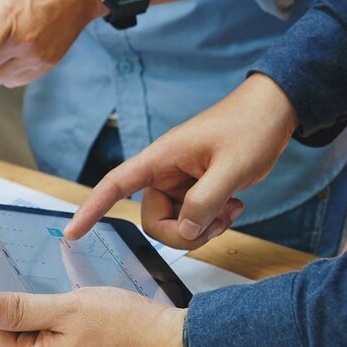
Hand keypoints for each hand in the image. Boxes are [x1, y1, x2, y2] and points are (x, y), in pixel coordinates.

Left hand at [0, 288, 188, 346]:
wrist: (172, 343)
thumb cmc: (126, 326)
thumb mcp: (65, 308)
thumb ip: (18, 308)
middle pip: (5, 340)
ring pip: (27, 339)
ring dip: (21, 314)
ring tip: (16, 283)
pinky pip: (47, 342)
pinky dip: (42, 321)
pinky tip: (46, 301)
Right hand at [64, 74, 299, 248]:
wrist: (273, 112)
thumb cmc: (250, 127)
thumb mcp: (232, 167)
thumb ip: (205, 202)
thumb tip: (186, 230)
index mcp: (161, 158)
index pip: (115, 184)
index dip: (92, 209)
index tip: (73, 233)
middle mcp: (164, 172)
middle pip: (154, 220)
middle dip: (185, 232)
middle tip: (218, 221)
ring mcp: (180, 183)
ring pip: (175, 224)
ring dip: (203, 227)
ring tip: (231, 208)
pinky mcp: (195, 190)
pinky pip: (192, 219)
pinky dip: (212, 221)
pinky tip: (234, 205)